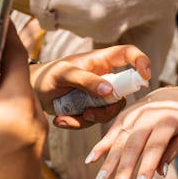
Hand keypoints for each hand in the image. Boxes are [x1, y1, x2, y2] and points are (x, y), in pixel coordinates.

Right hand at [0, 21, 47, 178]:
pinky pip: (23, 115)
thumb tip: (1, 84)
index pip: (16, 59)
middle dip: (4, 61)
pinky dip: (10, 105)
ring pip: (21, 97)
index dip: (9, 36)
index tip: (6, 21)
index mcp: (17, 107)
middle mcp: (33, 117)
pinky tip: (1, 108)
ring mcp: (37, 133)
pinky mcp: (35, 146)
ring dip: (7, 84)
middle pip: (19, 77)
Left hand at [30, 45, 150, 128]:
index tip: (146, 76)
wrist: (31, 92)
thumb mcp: (63, 75)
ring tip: (65, 118)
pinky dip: (77, 124)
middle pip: (123, 93)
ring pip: (109, 110)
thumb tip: (109, 91)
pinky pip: (93, 120)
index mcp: (99, 61)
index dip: (141, 61)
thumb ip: (86, 81)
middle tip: (87, 113)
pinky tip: (61, 120)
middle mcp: (103, 78)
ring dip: (89, 119)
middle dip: (108, 108)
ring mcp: (97, 95)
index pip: (127, 54)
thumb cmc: (45, 76)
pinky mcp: (90, 108)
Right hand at [85, 87, 177, 178]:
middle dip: (123, 168)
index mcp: (167, 121)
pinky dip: (100, 146)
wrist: (170, 96)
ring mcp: (133, 115)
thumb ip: (172, 152)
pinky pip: (111, 132)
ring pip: (119, 140)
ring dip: (108, 161)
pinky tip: (90, 160)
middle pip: (133, 145)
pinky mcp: (122, 116)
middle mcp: (147, 116)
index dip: (147, 167)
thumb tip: (160, 173)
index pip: (155, 147)